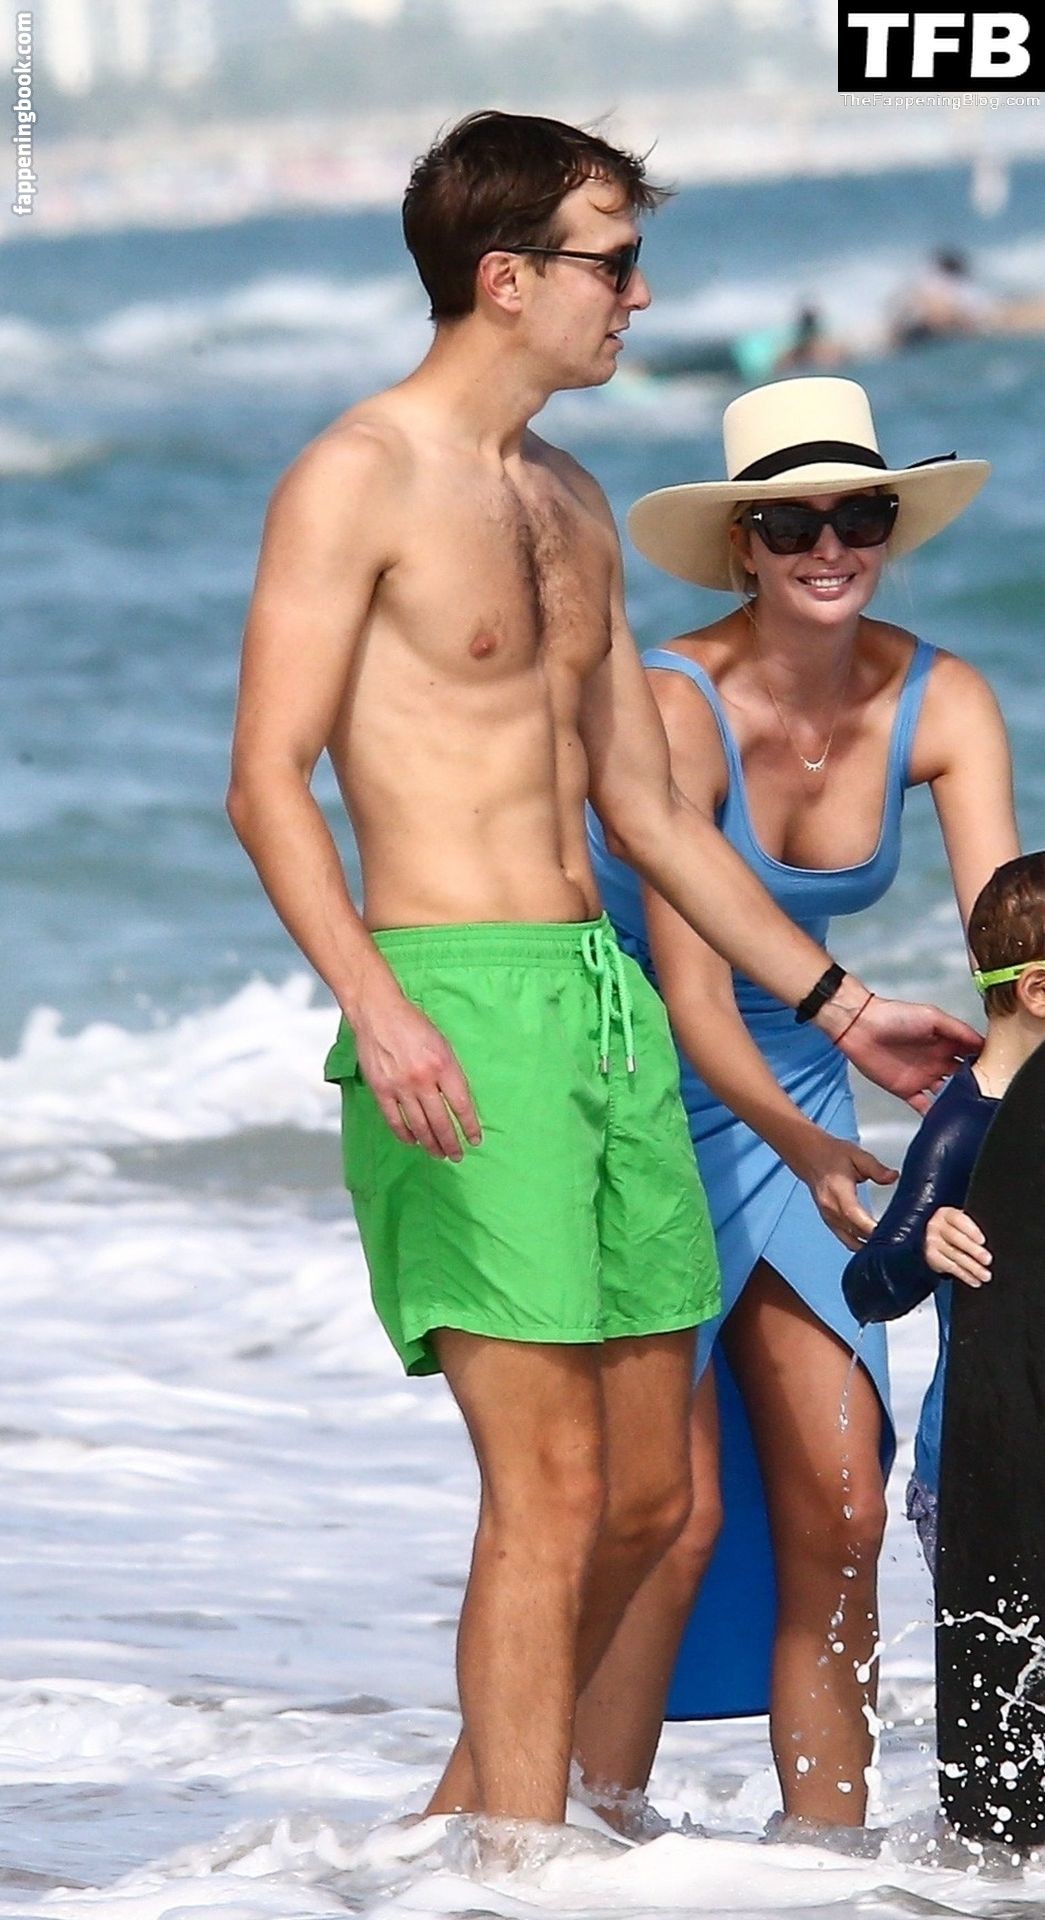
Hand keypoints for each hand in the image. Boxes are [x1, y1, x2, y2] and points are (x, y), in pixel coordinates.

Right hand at [353, 990, 481, 1160]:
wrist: (378, 1013)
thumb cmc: (413, 1025)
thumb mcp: (443, 1044)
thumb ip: (450, 1072)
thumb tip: (459, 1102)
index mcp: (443, 1065)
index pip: (461, 1105)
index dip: (470, 1126)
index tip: (475, 1139)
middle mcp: (423, 1079)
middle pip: (441, 1121)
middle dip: (451, 1142)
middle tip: (457, 1155)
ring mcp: (400, 1086)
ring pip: (419, 1126)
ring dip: (431, 1144)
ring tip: (439, 1154)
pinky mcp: (381, 1090)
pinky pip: (395, 1120)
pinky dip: (405, 1135)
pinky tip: (413, 1142)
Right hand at [789, 1126, 896, 1252]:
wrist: (809, 1157)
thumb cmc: (831, 1155)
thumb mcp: (857, 1155)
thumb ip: (876, 1168)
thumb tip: (893, 1177)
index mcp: (838, 1193)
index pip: (856, 1217)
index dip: (873, 1229)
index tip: (892, 1233)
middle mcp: (831, 1209)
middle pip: (857, 1234)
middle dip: (877, 1239)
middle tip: (898, 1239)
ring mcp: (829, 1218)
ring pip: (851, 1242)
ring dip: (868, 1244)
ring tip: (887, 1242)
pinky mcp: (830, 1222)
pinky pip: (846, 1239)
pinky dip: (860, 1243)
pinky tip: (873, 1242)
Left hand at [830, 994, 981, 1112]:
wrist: (860, 1028)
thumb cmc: (895, 1016)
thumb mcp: (932, 1016)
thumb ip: (957, 1030)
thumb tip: (982, 1043)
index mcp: (946, 1042)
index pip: (972, 1054)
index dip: (986, 1062)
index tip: (1002, 1073)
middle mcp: (938, 1060)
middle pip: (964, 1077)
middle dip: (977, 1086)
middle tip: (992, 1098)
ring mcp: (923, 1077)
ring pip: (947, 1094)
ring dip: (958, 1102)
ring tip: (974, 1112)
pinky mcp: (907, 1090)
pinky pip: (924, 1106)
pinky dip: (935, 1114)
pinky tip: (947, 1121)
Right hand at [924, 1205, 991, 1286]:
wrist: (926, 1236)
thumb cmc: (951, 1228)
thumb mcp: (958, 1222)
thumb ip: (970, 1229)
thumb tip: (985, 1245)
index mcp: (946, 1214)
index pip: (958, 1219)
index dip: (971, 1230)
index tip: (982, 1240)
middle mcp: (936, 1226)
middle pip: (955, 1237)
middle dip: (973, 1250)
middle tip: (987, 1260)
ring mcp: (932, 1242)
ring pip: (954, 1255)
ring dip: (972, 1267)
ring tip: (985, 1275)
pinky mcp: (931, 1257)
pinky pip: (950, 1267)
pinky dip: (964, 1275)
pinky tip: (974, 1280)